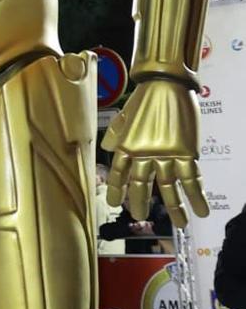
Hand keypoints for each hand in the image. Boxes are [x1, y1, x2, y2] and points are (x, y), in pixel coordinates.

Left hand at [102, 78, 208, 227]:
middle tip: (141, 217)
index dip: (117, 191)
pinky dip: (197, 196)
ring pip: (169, 189)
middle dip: (140, 204)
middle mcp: (143, 154)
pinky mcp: (185, 153)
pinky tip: (202, 210)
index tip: (116, 204)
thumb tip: (106, 149)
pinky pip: (191, 180)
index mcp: (125, 146)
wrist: (166, 84)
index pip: (118, 175)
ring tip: (180, 225)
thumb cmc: (145, 97)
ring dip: (175, 209)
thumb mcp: (123, 116)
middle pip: (141, 185)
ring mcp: (165, 155)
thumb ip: (115, 135)